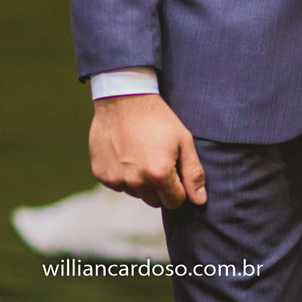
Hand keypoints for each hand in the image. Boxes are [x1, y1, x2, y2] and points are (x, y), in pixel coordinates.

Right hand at [89, 94, 206, 209]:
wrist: (124, 100)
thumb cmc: (159, 119)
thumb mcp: (184, 141)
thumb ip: (193, 173)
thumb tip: (200, 200)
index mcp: (159, 174)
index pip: (175, 202)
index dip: (180, 189)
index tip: (177, 172)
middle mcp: (135, 181)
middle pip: (155, 201)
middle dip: (162, 187)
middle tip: (161, 161)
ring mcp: (116, 179)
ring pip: (137, 194)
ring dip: (142, 182)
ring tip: (144, 155)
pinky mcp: (101, 175)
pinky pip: (119, 185)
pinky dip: (125, 176)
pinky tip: (128, 155)